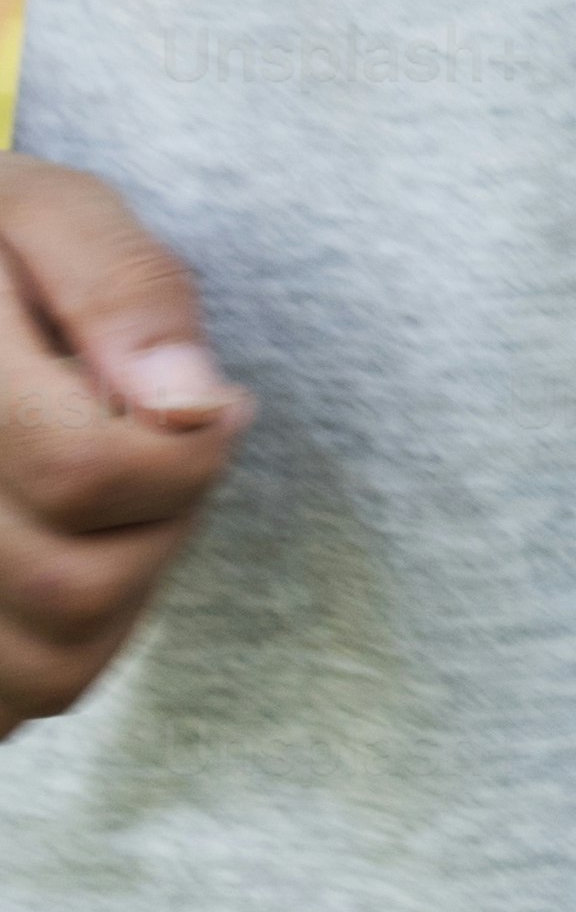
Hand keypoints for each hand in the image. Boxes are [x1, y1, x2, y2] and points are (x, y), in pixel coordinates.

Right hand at [0, 154, 245, 732]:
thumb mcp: (45, 212)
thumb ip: (118, 286)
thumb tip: (192, 403)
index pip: (87, 474)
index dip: (184, 453)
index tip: (218, 406)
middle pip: (75, 585)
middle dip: (164, 520)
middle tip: (167, 449)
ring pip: (50, 665)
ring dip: (122, 588)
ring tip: (117, 504)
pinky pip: (20, 699)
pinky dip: (67, 651)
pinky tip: (71, 554)